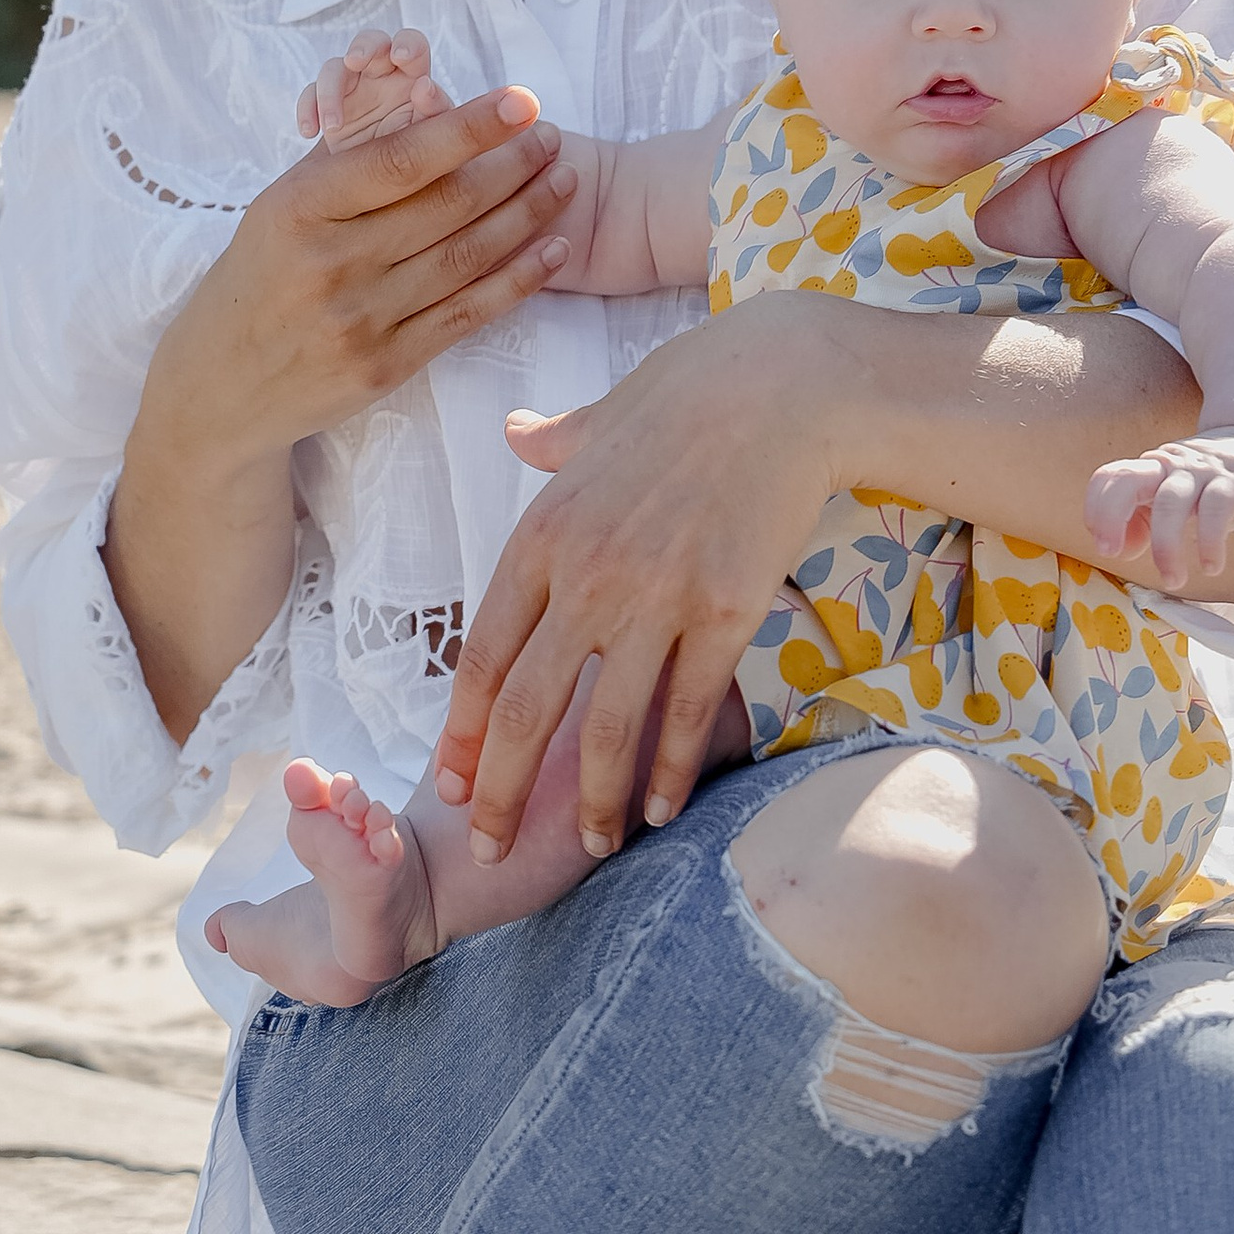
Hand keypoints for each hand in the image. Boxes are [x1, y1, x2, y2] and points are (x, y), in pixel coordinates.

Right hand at [148, 82, 576, 474]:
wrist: (218, 390)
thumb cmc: (254, 283)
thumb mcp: (276, 211)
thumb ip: (341, 162)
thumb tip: (415, 103)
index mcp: (298, 209)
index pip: (401, 160)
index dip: (470, 128)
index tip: (520, 101)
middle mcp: (330, 264)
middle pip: (446, 205)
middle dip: (513, 165)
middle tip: (553, 136)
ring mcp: (360, 321)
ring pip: (467, 257)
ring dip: (527, 214)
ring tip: (564, 180)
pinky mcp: (385, 367)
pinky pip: (467, 314)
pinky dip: (518, 279)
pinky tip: (552, 248)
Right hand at [297, 25, 452, 149]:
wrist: (385, 181)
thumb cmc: (417, 151)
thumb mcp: (432, 135)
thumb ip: (435, 110)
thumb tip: (425, 86)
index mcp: (412, 74)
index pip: (412, 45)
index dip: (407, 44)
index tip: (401, 56)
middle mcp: (381, 74)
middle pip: (371, 42)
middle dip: (363, 47)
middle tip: (355, 60)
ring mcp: (352, 86)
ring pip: (335, 67)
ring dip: (330, 93)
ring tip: (333, 126)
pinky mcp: (327, 104)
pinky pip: (310, 95)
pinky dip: (308, 109)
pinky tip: (310, 132)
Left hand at [435, 293, 844, 865]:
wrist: (783, 384)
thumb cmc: (688, 391)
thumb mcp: (599, 416)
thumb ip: (551, 440)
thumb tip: (514, 429)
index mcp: (541, 534)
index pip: (482, 655)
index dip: (462, 731)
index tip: (450, 782)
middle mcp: (586, 576)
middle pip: (525, 709)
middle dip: (500, 792)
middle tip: (487, 849)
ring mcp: (656, 598)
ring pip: (605, 727)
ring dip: (591, 800)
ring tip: (586, 847)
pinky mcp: (724, 612)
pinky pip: (686, 711)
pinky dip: (669, 770)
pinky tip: (659, 810)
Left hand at [1084, 432, 1233, 590]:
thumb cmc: (1216, 481)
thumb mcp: (1176, 499)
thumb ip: (1146, 520)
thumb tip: (1122, 548)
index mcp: (1151, 469)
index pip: (1109, 477)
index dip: (1097, 510)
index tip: (1107, 546)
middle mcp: (1170, 466)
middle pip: (1127, 479)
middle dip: (1111, 516)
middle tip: (1112, 555)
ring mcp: (1203, 471)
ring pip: (1171, 502)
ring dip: (1165, 546)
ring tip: (1173, 580)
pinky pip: (1217, 510)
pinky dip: (1210, 542)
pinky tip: (1211, 566)